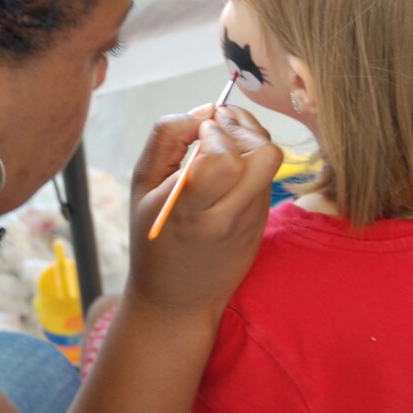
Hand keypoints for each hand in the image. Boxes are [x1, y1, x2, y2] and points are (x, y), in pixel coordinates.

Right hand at [126, 105, 281, 320]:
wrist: (177, 301)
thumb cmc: (153, 240)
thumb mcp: (141, 186)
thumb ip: (166, 138)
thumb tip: (204, 110)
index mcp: (190, 209)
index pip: (223, 157)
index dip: (215, 131)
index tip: (199, 131)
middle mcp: (227, 217)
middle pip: (263, 154)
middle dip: (242, 126)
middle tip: (219, 126)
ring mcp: (251, 222)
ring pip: (271, 162)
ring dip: (251, 140)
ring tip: (226, 141)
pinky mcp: (262, 225)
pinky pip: (267, 178)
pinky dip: (251, 162)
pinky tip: (228, 168)